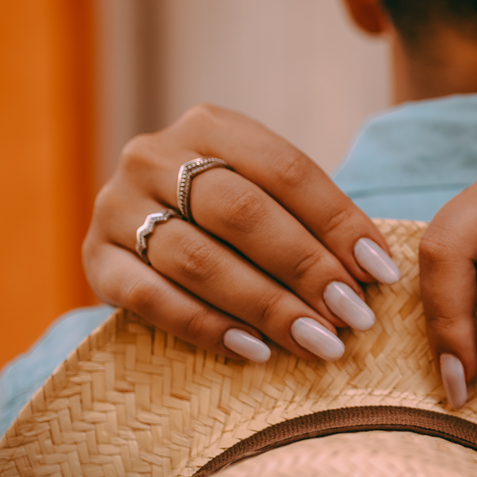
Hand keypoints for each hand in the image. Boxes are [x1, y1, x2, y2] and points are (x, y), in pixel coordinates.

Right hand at [84, 104, 400, 361]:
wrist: (145, 228)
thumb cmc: (232, 215)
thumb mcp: (268, 194)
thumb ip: (313, 220)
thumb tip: (374, 273)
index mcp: (211, 126)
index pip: (287, 171)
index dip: (340, 223)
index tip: (381, 273)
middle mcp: (154, 156)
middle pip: (241, 213)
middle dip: (306, 267)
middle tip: (353, 314)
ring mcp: (117, 207)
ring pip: (197, 259)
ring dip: (266, 305)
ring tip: (318, 341)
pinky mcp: (96, 261)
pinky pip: (152, 299)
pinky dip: (208, 327)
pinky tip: (256, 350)